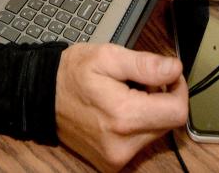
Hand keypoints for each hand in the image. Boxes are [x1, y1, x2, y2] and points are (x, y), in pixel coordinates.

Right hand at [55, 44, 187, 171]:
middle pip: (168, 123)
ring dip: (149, 112)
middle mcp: (122, 144)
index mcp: (123, 117)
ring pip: (156, 133)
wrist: (40, 96)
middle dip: (161, 99)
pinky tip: (118, 112)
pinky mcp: (111, 163)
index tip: (167, 75)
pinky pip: (140, 143)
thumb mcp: (107, 57)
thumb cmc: (71, 74)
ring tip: (125, 95)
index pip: (177, 112)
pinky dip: (137, 126)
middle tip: (138, 82)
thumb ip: (145, 65)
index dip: (178, 89)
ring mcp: (116, 158)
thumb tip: (174, 69)